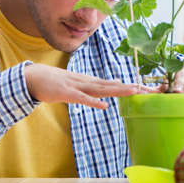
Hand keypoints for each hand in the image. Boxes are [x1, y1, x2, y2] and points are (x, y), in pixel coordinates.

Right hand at [24, 63, 155, 109]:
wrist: (33, 76)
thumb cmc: (54, 82)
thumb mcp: (74, 84)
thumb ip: (90, 88)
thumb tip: (103, 90)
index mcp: (89, 82)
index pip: (114, 85)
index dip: (131, 87)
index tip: (148, 90)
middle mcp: (87, 82)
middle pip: (113, 86)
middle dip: (131, 88)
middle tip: (151, 90)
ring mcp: (77, 86)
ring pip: (101, 89)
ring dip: (117, 91)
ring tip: (134, 91)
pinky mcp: (66, 93)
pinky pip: (81, 98)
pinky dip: (93, 102)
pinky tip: (104, 106)